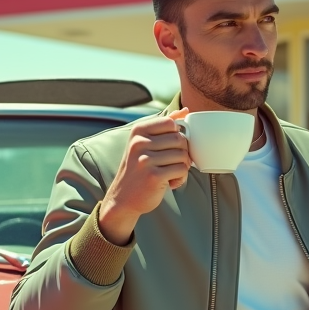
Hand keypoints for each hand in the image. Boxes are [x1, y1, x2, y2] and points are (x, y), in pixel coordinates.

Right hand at [98, 108, 190, 244]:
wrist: (123, 198)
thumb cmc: (138, 169)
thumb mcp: (145, 143)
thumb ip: (164, 126)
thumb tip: (185, 110)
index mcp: (138, 131)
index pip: (171, 123)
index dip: (177, 136)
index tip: (169, 148)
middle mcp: (139, 143)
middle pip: (180, 139)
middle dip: (182, 153)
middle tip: (172, 164)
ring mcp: (145, 159)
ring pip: (183, 156)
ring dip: (181, 167)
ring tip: (169, 173)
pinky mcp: (153, 176)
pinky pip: (181, 170)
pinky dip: (180, 178)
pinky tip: (169, 182)